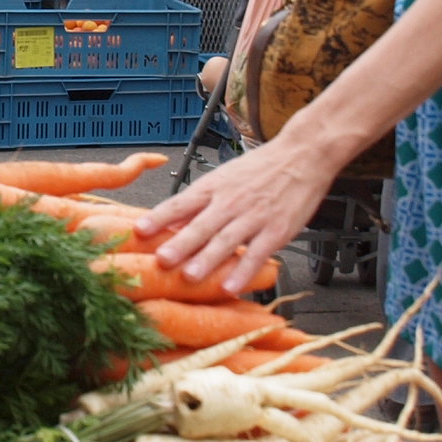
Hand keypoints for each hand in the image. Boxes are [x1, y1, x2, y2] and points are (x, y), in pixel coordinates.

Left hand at [137, 128, 339, 293]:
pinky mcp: (276, 230)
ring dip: (207, 260)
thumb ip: (198, 203)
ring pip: (226, 240)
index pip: (180, 203)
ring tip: (190, 277)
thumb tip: (169, 225)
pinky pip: (257, 254)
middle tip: (162, 260)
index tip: (139, 231)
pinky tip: (231, 286)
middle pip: (201, 225)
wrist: (302, 155)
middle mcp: (230, 202)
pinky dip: (243, 271)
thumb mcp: (224, 178)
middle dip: (179, 244)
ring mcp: (253, 217)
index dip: (159, 217)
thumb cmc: (260, 168)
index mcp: (213, 187)